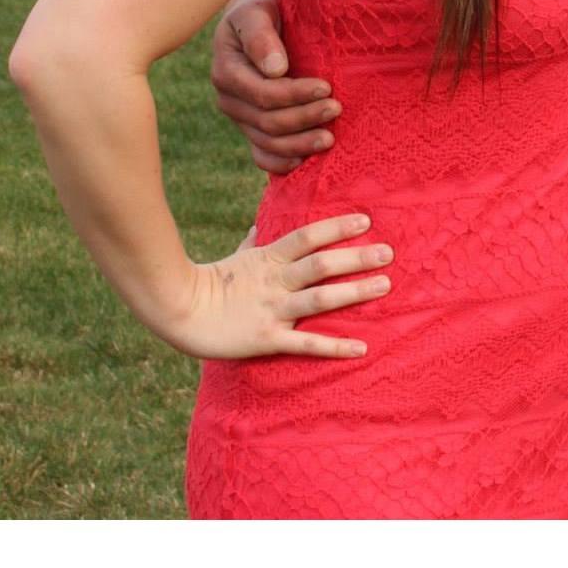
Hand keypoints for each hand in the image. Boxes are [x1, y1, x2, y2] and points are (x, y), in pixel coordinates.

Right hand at [162, 213, 390, 360]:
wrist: (178, 313)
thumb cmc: (209, 283)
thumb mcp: (235, 257)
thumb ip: (253, 241)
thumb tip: (261, 223)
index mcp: (269, 259)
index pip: (308, 237)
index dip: (336, 227)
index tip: (366, 219)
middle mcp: (275, 282)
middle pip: (321, 264)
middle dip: (356, 257)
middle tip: (388, 252)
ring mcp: (271, 310)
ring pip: (319, 298)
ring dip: (354, 292)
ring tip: (385, 285)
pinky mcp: (266, 339)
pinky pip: (306, 343)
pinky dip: (334, 346)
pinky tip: (361, 347)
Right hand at [210, 0, 336, 176]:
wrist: (261, 19)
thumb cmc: (263, 10)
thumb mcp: (257, 10)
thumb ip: (261, 35)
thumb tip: (276, 69)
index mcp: (226, 70)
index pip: (262, 93)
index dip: (295, 94)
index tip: (326, 87)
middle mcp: (229, 98)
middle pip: (267, 120)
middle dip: (304, 118)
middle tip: (337, 109)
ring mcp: (240, 116)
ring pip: (267, 141)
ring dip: (299, 144)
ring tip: (330, 140)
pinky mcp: (252, 127)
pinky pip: (261, 154)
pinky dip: (281, 163)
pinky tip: (304, 162)